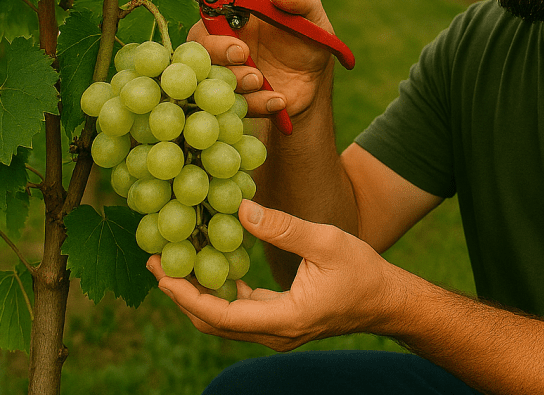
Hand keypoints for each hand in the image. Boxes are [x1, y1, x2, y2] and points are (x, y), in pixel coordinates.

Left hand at [148, 200, 405, 350]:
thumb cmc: (362, 271)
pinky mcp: (280, 322)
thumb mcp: (325, 241)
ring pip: (224, 320)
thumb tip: (239, 208)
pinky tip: (213, 263)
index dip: (186, 295)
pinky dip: (220, 292)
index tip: (160, 273)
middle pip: (213, 322)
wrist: (387, 301)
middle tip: (156, 262)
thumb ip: (282, 227)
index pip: (220, 316)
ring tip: (176, 260)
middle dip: (182, 294)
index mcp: (283, 319)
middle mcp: (274, 334)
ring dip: (198, 293)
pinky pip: (240, 313)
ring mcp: (276, 332)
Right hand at [187, 0, 337, 119]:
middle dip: (219, 53)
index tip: (238, 40)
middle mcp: (224, 47)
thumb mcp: (313, 19)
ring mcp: (229, 75)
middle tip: (244, 56)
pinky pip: (236, 107)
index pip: (208, 18)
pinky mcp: (238, 99)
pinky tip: (278, 100)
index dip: (215, 29)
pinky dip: (256, 104)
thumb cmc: (308, 42)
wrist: (315, 81)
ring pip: (214, 80)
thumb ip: (302, 1)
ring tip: (260, 80)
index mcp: (236, 20)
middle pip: (200, 49)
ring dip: (236, 80)